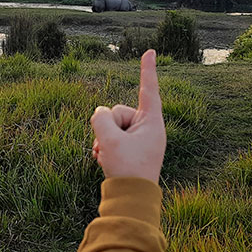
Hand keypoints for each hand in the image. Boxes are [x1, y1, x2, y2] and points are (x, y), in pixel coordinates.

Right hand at [89, 49, 165, 183]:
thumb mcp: (109, 139)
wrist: (131, 200)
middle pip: (118, 111)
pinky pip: (112, 138)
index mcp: (152, 122)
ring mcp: (140, 140)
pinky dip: (105, 147)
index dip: (148, 69)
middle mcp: (148, 128)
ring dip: (104, 140)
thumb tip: (99, 114)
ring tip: (107, 157)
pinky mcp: (131, 150)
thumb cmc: (126, 169)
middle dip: (108, 128)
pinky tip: (103, 160)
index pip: (148, 89)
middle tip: (111, 148)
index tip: (150, 51)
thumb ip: (100, 118)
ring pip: (111, 126)